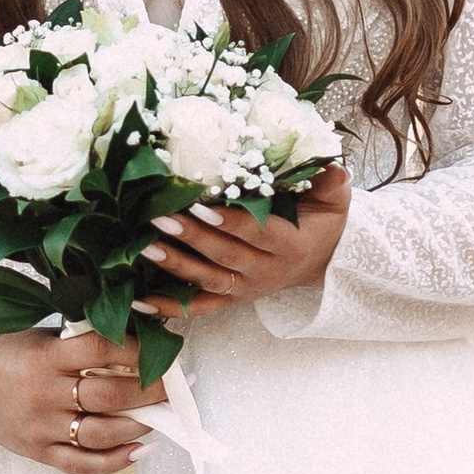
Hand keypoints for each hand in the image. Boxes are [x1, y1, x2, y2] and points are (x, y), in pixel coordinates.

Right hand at [0, 325, 166, 473]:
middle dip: (151, 391)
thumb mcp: (42, 338)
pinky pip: (83, 464)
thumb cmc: (10, 356)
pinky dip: (117, 460)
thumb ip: (82, 342)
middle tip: (178, 386)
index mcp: (45, 357)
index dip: (140, 350)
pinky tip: (141, 449)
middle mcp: (44, 393)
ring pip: (101, 433)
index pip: (102, 349)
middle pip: (109, 394)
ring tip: (160, 416)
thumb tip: (141, 339)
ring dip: (139, 424)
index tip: (166, 350)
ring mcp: (41, 427)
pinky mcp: (39, 452)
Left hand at [141, 162, 350, 316]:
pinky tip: (137, 300)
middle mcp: (265, 271)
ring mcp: (245, 289)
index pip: (256, 233)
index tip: (199, 204)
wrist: (323, 260)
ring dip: (174, 266)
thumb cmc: (322, 222)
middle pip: (224, 255)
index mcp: (290, 245)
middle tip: (158, 217)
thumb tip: (333, 166)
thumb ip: (331, 183)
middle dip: (191, 237)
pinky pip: (198, 308)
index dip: (229, 221)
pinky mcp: (231, 299)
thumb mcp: (335, 201)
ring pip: (207, 280)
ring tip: (143, 248)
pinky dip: (168, 307)